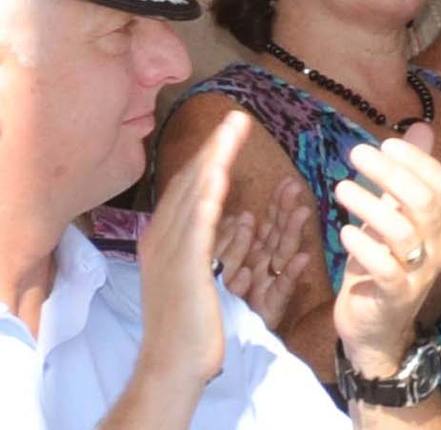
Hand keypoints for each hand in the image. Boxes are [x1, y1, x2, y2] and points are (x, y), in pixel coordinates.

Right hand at [135, 110, 254, 391]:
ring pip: (196, 196)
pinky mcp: (186, 269)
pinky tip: (220, 175)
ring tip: (234, 130)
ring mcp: (172, 252)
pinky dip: (207, 198)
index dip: (209, 156)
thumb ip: (209, 242)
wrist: (173, 363)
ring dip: (215, 159)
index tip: (230, 129)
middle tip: (237, 116)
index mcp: (165, 238)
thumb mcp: (197, 271)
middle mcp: (163, 239)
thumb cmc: (190, 320)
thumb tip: (233, 217)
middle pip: (192, 183)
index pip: (190, 187)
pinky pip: (198, 228)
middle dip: (214, 148)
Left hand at [213, 173, 312, 329]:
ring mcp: (265, 289)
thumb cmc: (207, 312)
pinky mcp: (267, 311)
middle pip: (276, 236)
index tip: (287, 182)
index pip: (266, 228)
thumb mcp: (218, 272)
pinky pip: (280, 289)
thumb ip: (233, 247)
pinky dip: (291, 274)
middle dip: (285, 211)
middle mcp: (260, 271)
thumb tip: (242, 217)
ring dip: (293, 233)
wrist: (198, 358)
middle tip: (296, 187)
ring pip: (281, 256)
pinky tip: (300, 259)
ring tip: (303, 212)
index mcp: (247, 260)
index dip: (276, 206)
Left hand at [331, 123, 440, 377]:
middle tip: (356, 154)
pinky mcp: (397, 296)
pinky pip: (385, 267)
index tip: (384, 142)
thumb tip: (421, 127)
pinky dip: (363, 246)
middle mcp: (439, 246)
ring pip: (403, 231)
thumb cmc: (380, 267)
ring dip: (369, 205)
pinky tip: (344, 232)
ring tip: (340, 188)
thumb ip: (406, 177)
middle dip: (389, 172)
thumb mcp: (392, 217)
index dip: (416, 160)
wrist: (374, 330)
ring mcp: (421, 273)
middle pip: (424, 201)